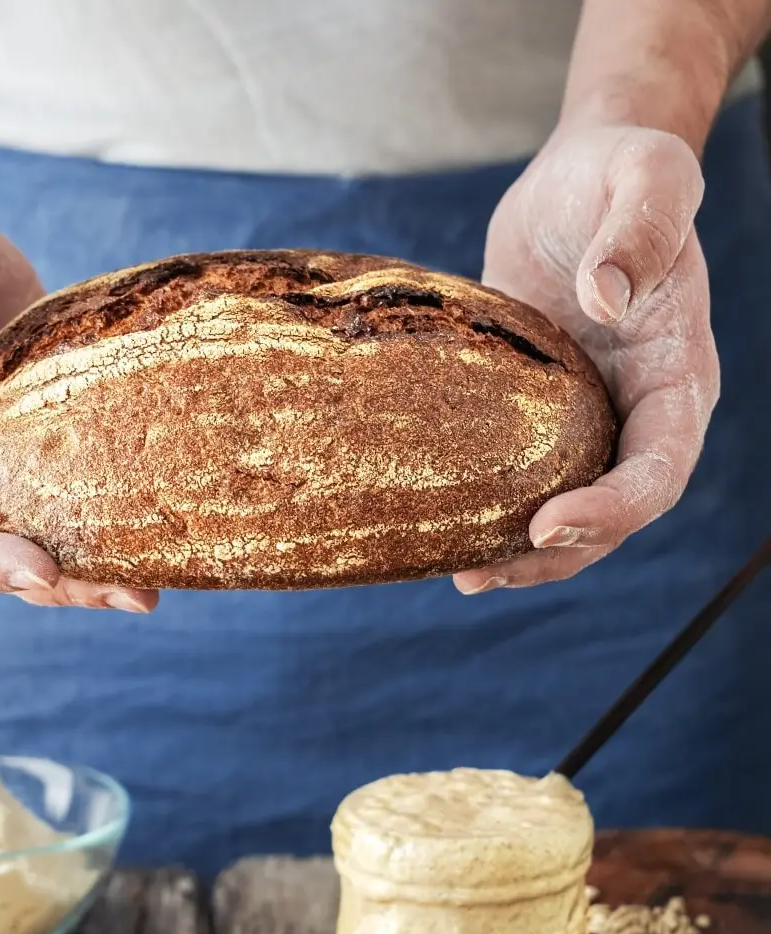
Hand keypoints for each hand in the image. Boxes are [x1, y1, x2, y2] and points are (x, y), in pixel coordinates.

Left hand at [453, 124, 717, 592]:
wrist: (581, 177)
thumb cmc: (621, 170)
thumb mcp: (647, 175)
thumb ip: (640, 229)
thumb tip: (605, 301)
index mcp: (676, 374)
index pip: (660, 464)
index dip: (614, 508)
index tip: (548, 525)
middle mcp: (635, 409)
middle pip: (612, 512)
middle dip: (555, 555)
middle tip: (482, 575)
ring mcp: (586, 414)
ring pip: (566, 506)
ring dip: (519, 550)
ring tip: (459, 573)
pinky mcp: (537, 409)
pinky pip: (523, 471)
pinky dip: (491, 504)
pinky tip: (444, 522)